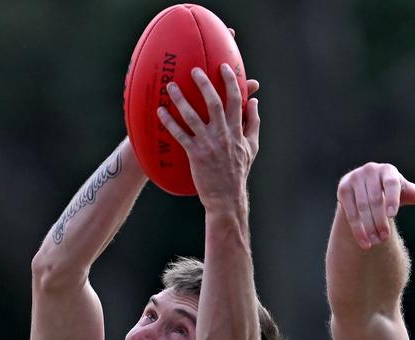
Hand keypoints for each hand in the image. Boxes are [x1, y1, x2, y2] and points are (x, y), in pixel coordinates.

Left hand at [157, 65, 259, 205]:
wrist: (226, 198)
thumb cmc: (238, 172)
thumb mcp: (252, 148)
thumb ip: (254, 123)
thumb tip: (255, 102)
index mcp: (237, 131)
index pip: (236, 101)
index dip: (230, 81)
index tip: (223, 66)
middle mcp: (223, 135)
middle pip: (213, 102)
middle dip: (204, 83)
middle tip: (194, 70)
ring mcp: (208, 144)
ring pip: (192, 116)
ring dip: (180, 99)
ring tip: (171, 86)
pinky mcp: (195, 155)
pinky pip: (180, 134)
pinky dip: (169, 122)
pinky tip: (160, 111)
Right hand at [337, 162, 414, 249]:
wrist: (366, 190)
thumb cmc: (392, 193)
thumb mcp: (408, 194)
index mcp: (388, 170)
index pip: (391, 184)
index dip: (392, 199)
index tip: (393, 215)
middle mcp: (370, 170)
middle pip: (376, 199)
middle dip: (380, 220)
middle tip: (384, 239)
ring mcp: (354, 178)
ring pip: (361, 206)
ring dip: (368, 226)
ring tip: (375, 243)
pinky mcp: (343, 188)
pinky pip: (349, 210)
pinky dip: (357, 227)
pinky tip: (364, 242)